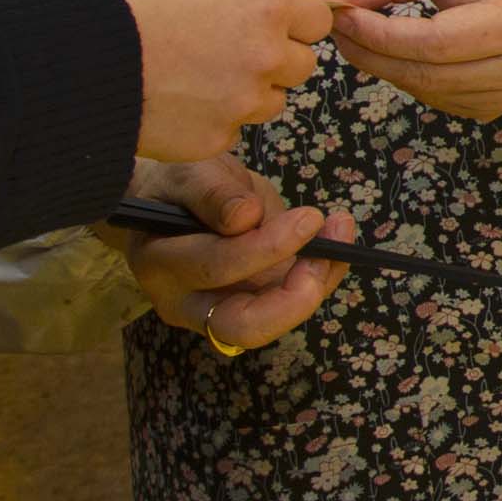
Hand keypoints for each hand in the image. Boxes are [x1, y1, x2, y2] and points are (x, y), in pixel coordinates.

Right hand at [78, 0, 333, 161]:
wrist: (70, 52)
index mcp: (266, 5)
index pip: (317, 20)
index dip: (290, 17)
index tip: (265, 19)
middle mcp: (265, 57)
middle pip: (299, 65)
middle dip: (272, 55)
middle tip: (223, 45)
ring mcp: (240, 103)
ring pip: (268, 101)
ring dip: (245, 90)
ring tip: (194, 72)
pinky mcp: (213, 140)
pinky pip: (228, 130)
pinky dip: (209, 118)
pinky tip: (173, 97)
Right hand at [104, 156, 348, 353]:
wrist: (175, 202)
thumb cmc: (175, 187)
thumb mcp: (186, 174)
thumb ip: (211, 193)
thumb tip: (246, 217)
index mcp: (161, 265)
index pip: (216, 269)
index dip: (265, 248)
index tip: (307, 218)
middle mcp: (188, 302)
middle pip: (242, 326)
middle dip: (293, 299)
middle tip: (327, 253)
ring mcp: (221, 310)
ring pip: (274, 321)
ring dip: (317, 282)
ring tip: (339, 230)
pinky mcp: (253, 304)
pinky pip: (291, 301)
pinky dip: (321, 273)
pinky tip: (337, 235)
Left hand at [325, 0, 501, 121]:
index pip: (433, 42)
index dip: (379, 32)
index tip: (340, 13)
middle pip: (425, 73)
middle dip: (370, 51)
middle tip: (337, 26)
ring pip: (425, 91)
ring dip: (383, 66)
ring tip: (360, 34)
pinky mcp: (498, 109)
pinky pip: (436, 99)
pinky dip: (408, 77)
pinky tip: (400, 52)